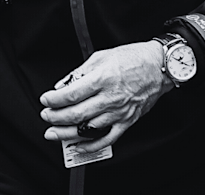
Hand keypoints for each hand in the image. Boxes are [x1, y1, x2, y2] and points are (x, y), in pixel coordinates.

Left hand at [39, 40, 171, 152]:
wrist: (159, 67)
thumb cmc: (132, 59)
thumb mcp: (100, 57)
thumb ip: (78, 73)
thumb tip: (62, 85)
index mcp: (102, 79)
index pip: (72, 94)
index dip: (54, 100)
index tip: (45, 100)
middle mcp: (111, 98)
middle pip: (77, 113)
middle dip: (56, 117)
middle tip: (45, 116)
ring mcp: (119, 112)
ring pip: (89, 128)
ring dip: (67, 133)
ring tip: (53, 132)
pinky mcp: (127, 121)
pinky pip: (108, 138)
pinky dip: (91, 145)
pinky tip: (78, 146)